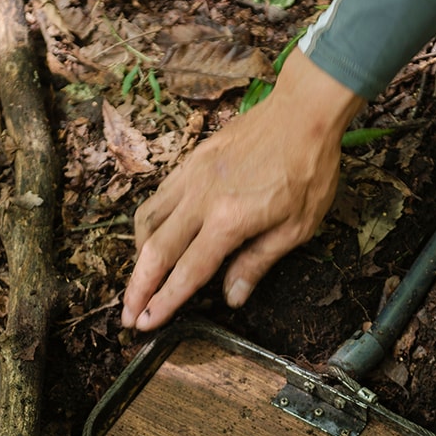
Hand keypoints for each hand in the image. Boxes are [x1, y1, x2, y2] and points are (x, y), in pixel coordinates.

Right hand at [122, 49, 363, 329]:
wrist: (302, 112)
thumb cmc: (308, 170)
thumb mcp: (297, 227)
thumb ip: (258, 262)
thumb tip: (231, 297)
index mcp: (228, 221)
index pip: (187, 271)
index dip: (163, 302)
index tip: (144, 323)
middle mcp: (201, 199)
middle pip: (156, 251)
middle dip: (137, 288)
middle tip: (127, 315)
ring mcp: (191, 177)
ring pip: (148, 221)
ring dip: (138, 256)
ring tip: (138, 280)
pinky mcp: (191, 161)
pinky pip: (158, 197)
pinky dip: (148, 223)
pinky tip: (153, 236)